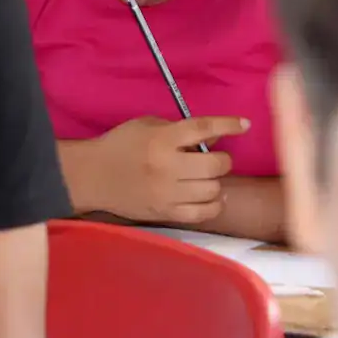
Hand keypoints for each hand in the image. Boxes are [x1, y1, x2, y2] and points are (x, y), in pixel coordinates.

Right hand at [82, 115, 248, 225]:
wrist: (93, 175)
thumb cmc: (120, 145)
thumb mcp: (145, 126)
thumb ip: (177, 129)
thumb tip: (213, 137)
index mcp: (162, 140)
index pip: (202, 128)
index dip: (227, 125)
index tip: (244, 124)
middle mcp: (168, 166)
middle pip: (215, 164)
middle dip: (221, 160)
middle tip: (214, 159)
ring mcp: (168, 193)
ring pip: (213, 189)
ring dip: (215, 182)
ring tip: (207, 178)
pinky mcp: (167, 212)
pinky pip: (204, 212)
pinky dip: (213, 204)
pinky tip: (210, 197)